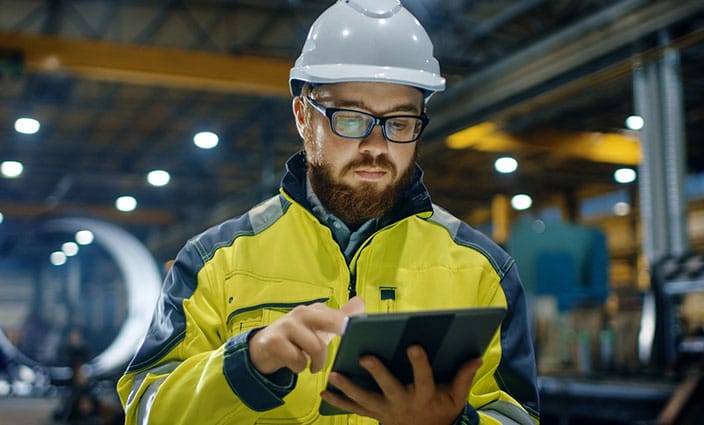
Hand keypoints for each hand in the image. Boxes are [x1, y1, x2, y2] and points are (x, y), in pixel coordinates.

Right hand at [248, 297, 364, 374]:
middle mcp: (302, 312)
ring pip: (316, 347)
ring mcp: (287, 325)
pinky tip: (295, 364)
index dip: (350, 328)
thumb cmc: (299, 338)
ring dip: (317, 362)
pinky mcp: (274, 341)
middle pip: (332, 323)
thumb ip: (341, 317)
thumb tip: (361, 302)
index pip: (340, 316)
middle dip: (342, 337)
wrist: (265, 347)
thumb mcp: (320, 328)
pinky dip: (299, 367)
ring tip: (313, 365)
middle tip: (336, 356)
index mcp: (316, 309)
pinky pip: (297, 360)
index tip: (356, 337)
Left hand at [320, 345, 481, 424]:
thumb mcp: (456, 396)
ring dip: (348, 387)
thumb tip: (476, 357)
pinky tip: (325, 392)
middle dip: (377, 372)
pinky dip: (339, 401)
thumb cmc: (441, 410)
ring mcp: (386, 410)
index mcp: (424, 395)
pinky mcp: (374, 414)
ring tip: (334, 373)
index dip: (419, 363)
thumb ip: (464, 376)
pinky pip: (354, 409)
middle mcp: (403, 403)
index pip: (423, 378)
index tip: (414, 345)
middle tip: (365, 356)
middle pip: (389, 387)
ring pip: (365, 399)